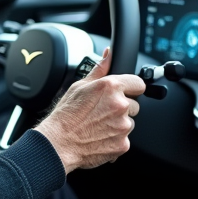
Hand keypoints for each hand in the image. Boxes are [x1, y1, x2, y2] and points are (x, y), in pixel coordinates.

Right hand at [33, 47, 145, 173]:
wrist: (59, 142)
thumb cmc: (66, 115)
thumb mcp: (80, 86)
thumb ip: (100, 69)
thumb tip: (109, 55)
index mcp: (112, 87)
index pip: (139, 84)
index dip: (132, 88)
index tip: (126, 93)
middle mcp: (120, 105)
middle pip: (134, 105)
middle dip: (122, 108)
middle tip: (103, 112)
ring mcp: (123, 126)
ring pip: (129, 122)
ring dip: (119, 124)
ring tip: (99, 125)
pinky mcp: (123, 144)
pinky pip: (124, 139)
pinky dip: (115, 139)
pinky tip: (100, 136)